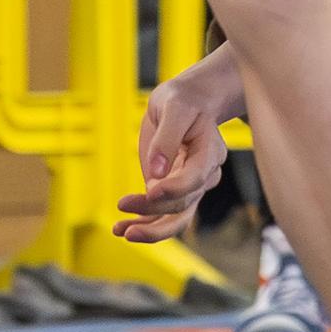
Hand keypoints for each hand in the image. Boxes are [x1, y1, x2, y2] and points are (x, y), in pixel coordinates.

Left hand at [114, 68, 230, 239]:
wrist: (187, 102)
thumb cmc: (182, 101)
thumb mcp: (173, 108)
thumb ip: (166, 139)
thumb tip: (155, 174)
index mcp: (210, 151)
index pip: (195, 177)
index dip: (175, 188)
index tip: (149, 191)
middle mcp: (204, 175)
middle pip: (184, 203)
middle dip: (154, 213)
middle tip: (126, 219)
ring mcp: (191, 186)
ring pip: (176, 217)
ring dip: (149, 229)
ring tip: (120, 231)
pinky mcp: (174, 190)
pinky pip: (163, 214)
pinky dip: (144, 223)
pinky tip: (121, 228)